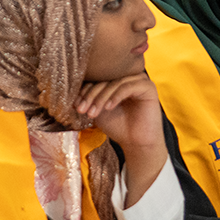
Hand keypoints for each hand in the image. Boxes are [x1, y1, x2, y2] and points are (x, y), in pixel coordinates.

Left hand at [76, 73, 166, 201]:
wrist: (136, 143)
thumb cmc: (118, 126)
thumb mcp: (98, 110)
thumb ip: (89, 99)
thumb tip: (71, 92)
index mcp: (116, 79)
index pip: (98, 79)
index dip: (85, 91)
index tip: (76, 106)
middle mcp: (128, 76)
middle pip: (105, 79)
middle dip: (91, 95)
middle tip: (82, 110)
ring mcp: (139, 80)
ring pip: (114, 83)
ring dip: (101, 98)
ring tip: (92, 113)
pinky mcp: (148, 87)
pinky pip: (128, 87)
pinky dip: (115, 96)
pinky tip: (108, 108)